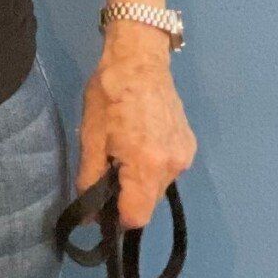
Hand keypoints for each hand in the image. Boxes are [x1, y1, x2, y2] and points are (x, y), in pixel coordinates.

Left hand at [75, 29, 196, 231]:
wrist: (139, 58)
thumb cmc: (109, 95)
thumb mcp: (90, 139)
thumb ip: (90, 182)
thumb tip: (87, 218)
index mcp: (148, 165)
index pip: (136, 218)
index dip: (116, 218)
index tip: (101, 204)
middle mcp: (173, 166)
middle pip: (148, 204)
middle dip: (127, 197)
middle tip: (108, 170)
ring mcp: (185, 155)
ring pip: (158, 188)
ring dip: (140, 181)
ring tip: (124, 151)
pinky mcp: (189, 145)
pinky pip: (167, 170)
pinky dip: (152, 167)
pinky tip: (141, 143)